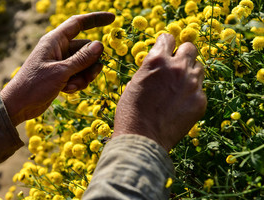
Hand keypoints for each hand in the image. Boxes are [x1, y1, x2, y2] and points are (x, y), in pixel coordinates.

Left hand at [1, 12, 114, 125]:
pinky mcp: (62, 75)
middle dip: (91, 64)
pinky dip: (77, 83)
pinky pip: (79, 75)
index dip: (96, 19)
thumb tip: (100, 44)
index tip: (113, 18)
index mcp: (55, 41)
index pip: (79, 23)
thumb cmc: (35, 85)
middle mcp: (59, 49)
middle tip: (87, 77)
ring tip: (71, 86)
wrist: (20, 105)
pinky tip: (66, 91)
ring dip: (84, 77)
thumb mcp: (61, 71)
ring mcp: (62, 62)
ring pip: (85, 64)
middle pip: (87, 49)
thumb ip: (82, 59)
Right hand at [113, 34, 206, 151]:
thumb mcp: (135, 83)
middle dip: (183, 54)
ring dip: (189, 73)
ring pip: (198, 67)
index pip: (168, 38)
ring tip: (179, 87)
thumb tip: (158, 67)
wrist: (142, 138)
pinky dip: (192, 94)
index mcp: (156, 60)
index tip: (165, 50)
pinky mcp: (200, 101)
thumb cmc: (131, 111)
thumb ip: (150, 70)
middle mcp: (177, 67)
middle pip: (190, 47)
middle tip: (176, 66)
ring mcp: (192, 84)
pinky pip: (200, 89)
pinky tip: (181, 105)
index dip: (165, 44)